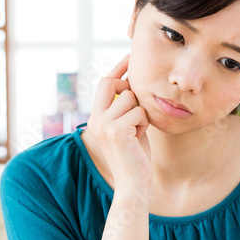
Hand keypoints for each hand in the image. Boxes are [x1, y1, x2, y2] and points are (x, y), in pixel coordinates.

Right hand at [86, 53, 152, 191]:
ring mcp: (103, 124)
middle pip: (111, 82)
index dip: (118, 67)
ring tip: (138, 130)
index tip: (131, 55)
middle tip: (136, 103)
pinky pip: (139, 112)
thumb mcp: (128, 127)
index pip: (105, 82)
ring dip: (141, 113)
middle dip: (128, 87)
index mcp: (96, 116)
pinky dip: (144, 123)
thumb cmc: (135, 156)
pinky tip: (139, 137)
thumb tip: (133, 84)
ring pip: (130, 97)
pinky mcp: (116, 131)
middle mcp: (95, 118)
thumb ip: (126, 108)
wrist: (133, 184)